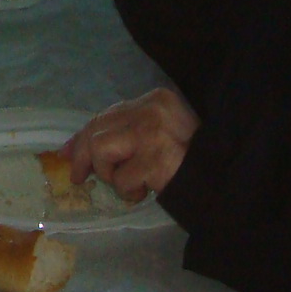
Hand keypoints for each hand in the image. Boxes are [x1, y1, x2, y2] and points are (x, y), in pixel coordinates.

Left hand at [62, 88, 198, 202]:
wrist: (223, 177)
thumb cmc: (190, 159)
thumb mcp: (156, 135)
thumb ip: (123, 134)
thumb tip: (72, 149)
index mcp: (155, 100)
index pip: (106, 115)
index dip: (82, 135)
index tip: (67, 152)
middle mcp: (153, 110)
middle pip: (97, 130)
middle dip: (82, 157)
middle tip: (79, 177)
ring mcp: (153, 133)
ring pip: (101, 150)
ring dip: (110, 174)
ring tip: (130, 183)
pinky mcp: (155, 159)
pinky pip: (121, 179)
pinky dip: (128, 191)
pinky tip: (146, 191)